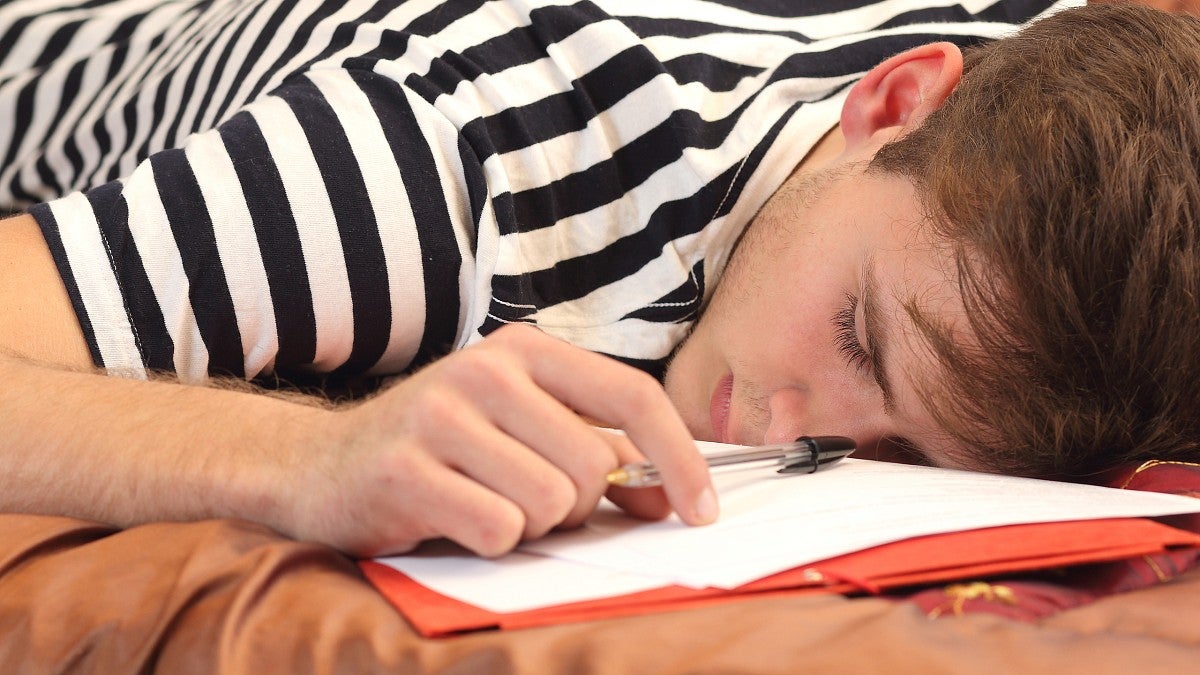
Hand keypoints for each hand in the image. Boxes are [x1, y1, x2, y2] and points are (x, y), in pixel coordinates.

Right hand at [286, 324, 716, 557]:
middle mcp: (486, 369)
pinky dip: (489, 542)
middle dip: (574, 505)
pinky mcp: (405, 467)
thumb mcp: (522, 430)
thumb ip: (595, 452)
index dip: (680, 457)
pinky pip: (499, 530)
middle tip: (524, 496)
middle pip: (594, 465)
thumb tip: (667, 496)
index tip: (702, 511)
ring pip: (551, 502)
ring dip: (529, 525)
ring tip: (483, 502)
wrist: (321, 464)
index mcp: (525, 349)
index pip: (633, 395)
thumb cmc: (440, 450)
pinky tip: (451, 517)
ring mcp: (441, 413)